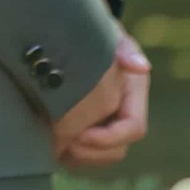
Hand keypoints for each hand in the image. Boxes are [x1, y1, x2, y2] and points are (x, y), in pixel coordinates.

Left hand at [54, 28, 150, 170]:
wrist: (73, 31)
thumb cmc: (93, 32)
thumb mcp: (108, 35)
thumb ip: (122, 49)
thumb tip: (141, 66)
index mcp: (133, 93)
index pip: (134, 128)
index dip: (109, 137)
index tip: (80, 132)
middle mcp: (124, 113)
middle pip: (117, 150)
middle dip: (90, 152)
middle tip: (61, 144)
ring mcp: (107, 125)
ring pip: (101, 157)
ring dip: (78, 157)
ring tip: (52, 146)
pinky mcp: (88, 130)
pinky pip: (83, 157)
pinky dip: (68, 155)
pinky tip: (48, 145)